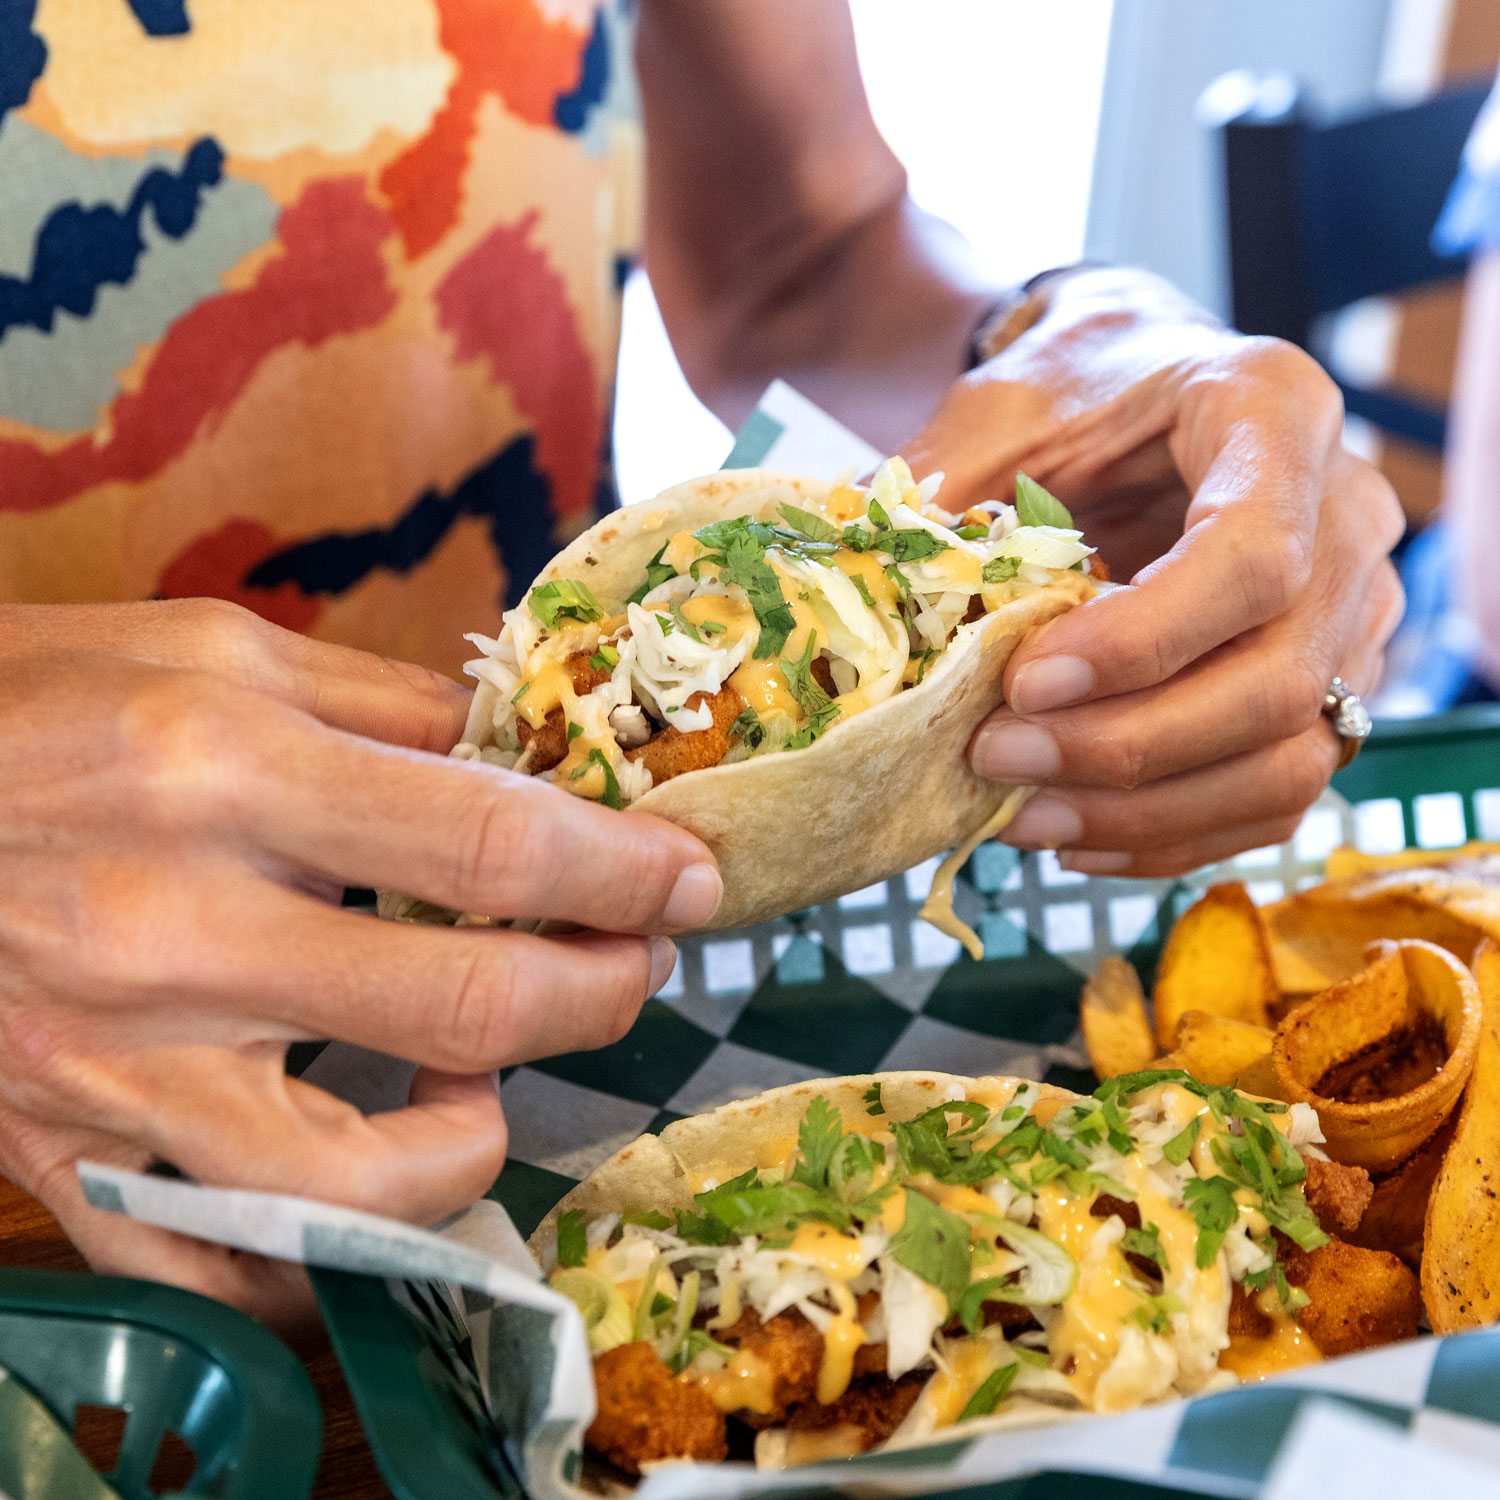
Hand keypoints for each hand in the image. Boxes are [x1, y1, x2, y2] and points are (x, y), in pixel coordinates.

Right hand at [0, 601, 719, 1333]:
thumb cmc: (24, 705)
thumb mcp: (208, 651)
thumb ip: (385, 707)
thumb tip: (526, 752)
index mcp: (224, 773)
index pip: (494, 843)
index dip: (626, 870)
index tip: (692, 879)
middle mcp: (178, 933)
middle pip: (471, 1003)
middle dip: (604, 987)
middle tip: (636, 959)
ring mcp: (120, 1070)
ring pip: (369, 1181)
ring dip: (483, 1132)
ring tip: (487, 1067)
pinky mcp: (70, 1156)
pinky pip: (235, 1265)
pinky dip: (342, 1245)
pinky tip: (377, 1167)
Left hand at [904, 268, 1403, 875]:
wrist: (1140, 384)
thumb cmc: (1073, 390)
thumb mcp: (997, 411)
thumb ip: (940, 498)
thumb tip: (853, 617)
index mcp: (1275, 413)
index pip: (1252, 556)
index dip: (1143, 642)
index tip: (1024, 685)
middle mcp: (1346, 514)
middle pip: (1278, 677)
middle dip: (1127, 747)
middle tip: (997, 758)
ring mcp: (1352, 610)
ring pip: (1288, 756)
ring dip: (1147, 810)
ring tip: (1022, 815)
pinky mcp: (1329, 682)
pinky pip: (1278, 792)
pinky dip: (1176, 833)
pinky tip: (1077, 834)